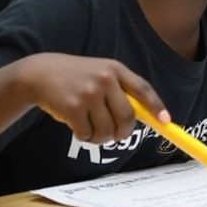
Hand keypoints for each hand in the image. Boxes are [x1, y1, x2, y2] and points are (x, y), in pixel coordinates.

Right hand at [14, 53, 167, 143]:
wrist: (40, 73)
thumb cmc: (76, 78)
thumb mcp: (101, 74)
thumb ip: (121, 90)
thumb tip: (147, 116)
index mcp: (115, 69)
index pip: (143, 89)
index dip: (156, 106)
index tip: (166, 121)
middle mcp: (105, 79)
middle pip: (127, 117)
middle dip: (123, 132)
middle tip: (116, 136)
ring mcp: (88, 92)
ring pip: (107, 130)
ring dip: (101, 137)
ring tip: (92, 129)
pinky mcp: (72, 107)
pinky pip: (87, 133)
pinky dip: (84, 136)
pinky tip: (77, 126)